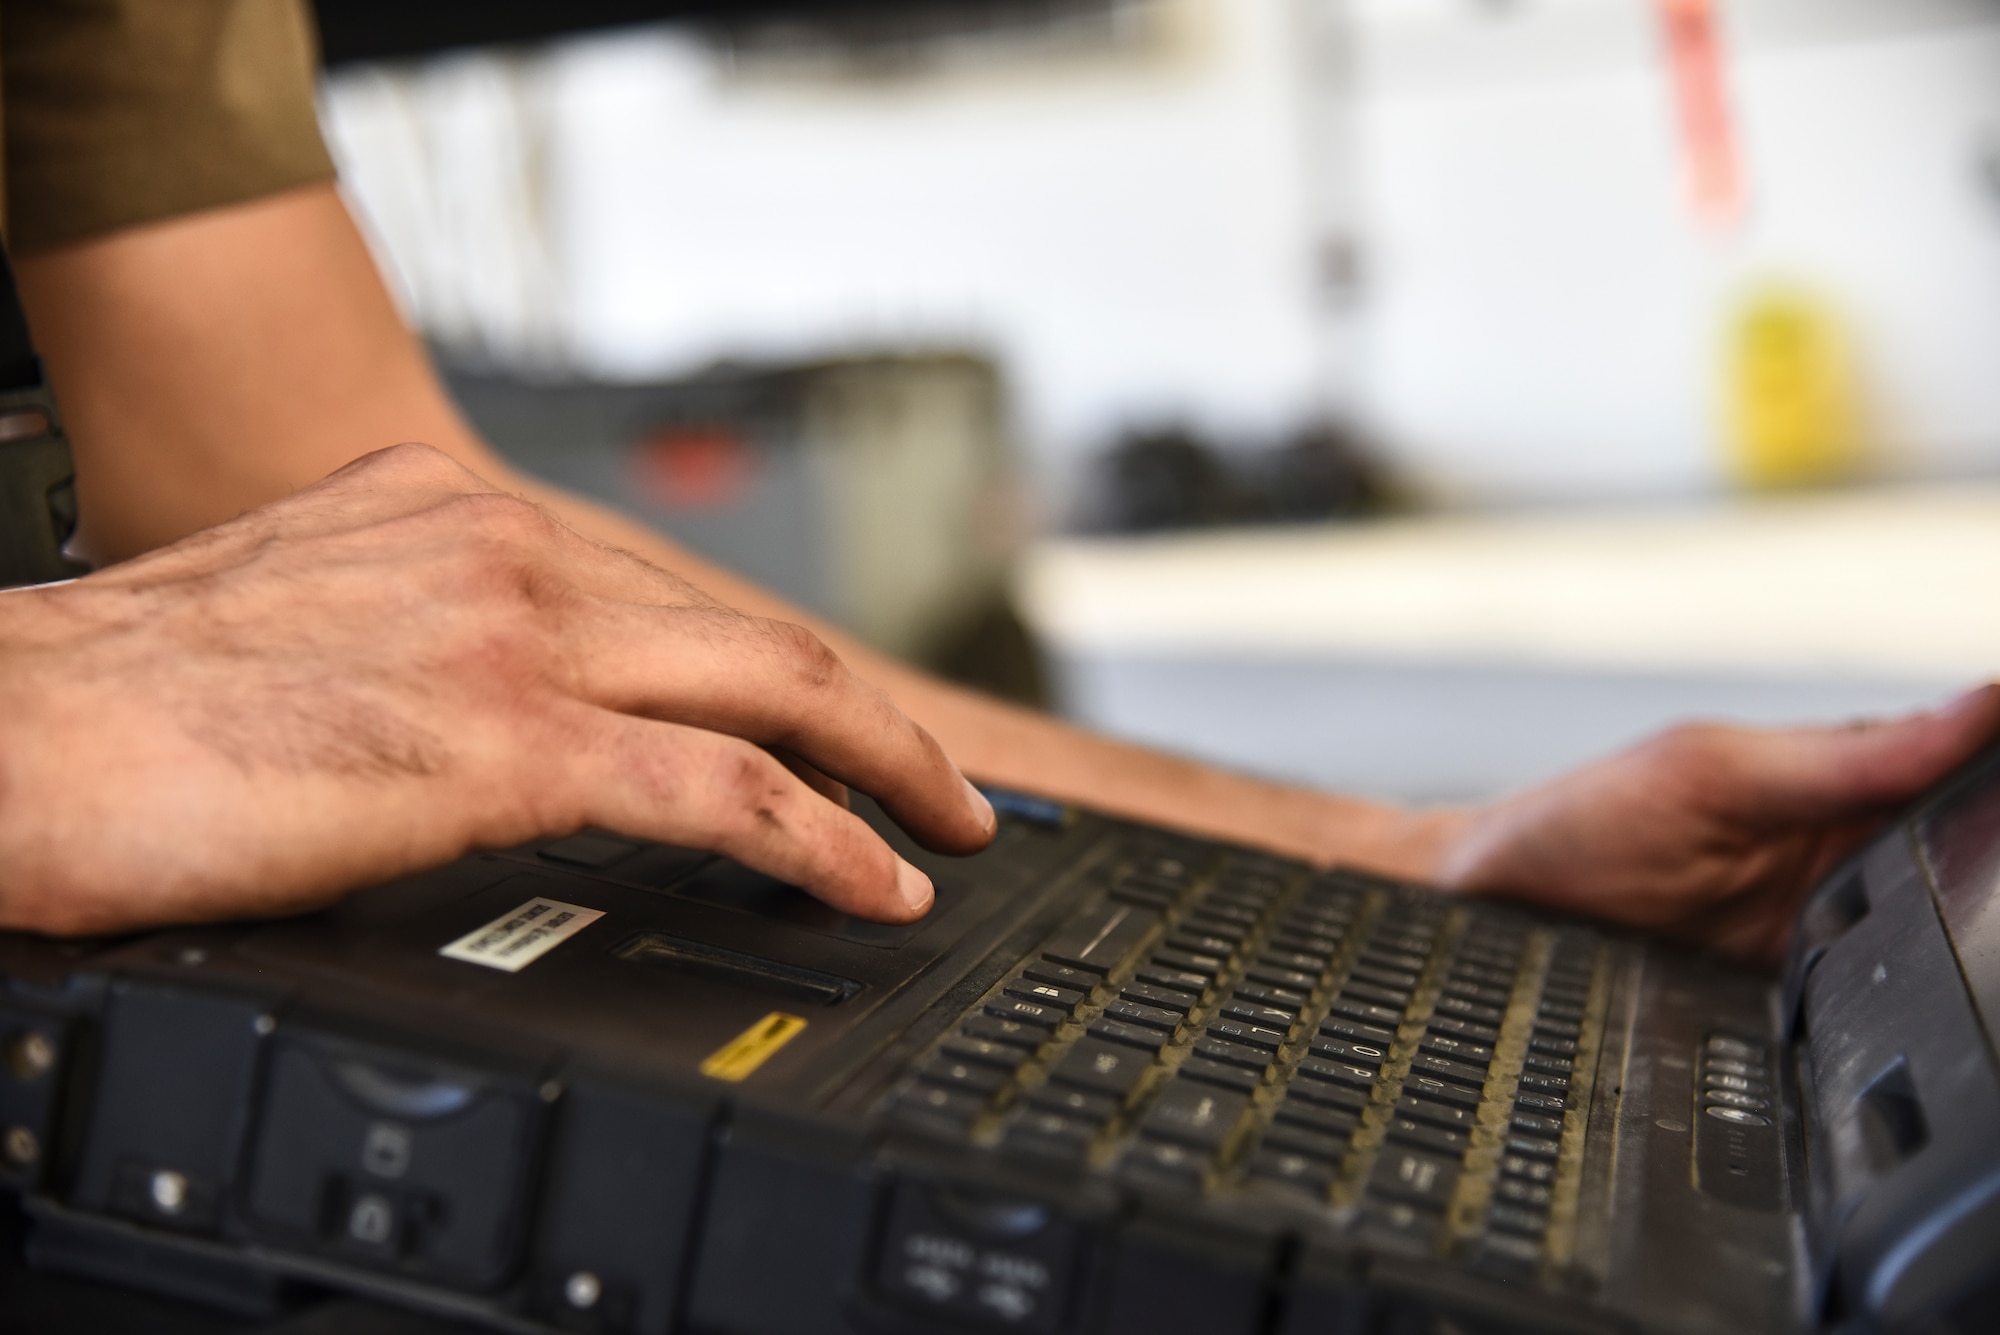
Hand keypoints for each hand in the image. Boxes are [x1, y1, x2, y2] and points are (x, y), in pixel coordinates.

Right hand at [0, 444, 994, 935]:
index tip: (828, 729)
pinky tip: (875, 887)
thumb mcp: (299, 622)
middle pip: (753, 631)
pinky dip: (824, 840)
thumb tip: (471, 702)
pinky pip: (722, 787)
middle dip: (874, 717)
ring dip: (885, 769)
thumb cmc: (117, 704)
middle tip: (946, 787)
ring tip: (949, 835)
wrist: (3, 733)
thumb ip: (411, 638)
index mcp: (452, 516)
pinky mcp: (506, 737)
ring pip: (772, 691)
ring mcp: (516, 636)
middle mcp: (503, 550)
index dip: (768, 673)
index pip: (666, 594)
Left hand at [1432, 686, 1999, 961]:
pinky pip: (1880, 994)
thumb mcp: (1714, 772)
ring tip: (1990, 933)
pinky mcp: (1803, 983)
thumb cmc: (1580, 820)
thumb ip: (1848, 754)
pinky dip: (1906, 994)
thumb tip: (1985, 703)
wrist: (1489, 908)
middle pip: (1969, 853)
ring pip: (1937, 924)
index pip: (1967, 765)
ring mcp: (1828, 917)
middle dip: (1995, 867)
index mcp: (1842, 772)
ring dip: (1969, 925)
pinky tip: (1933, 995)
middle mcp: (1846, 842)